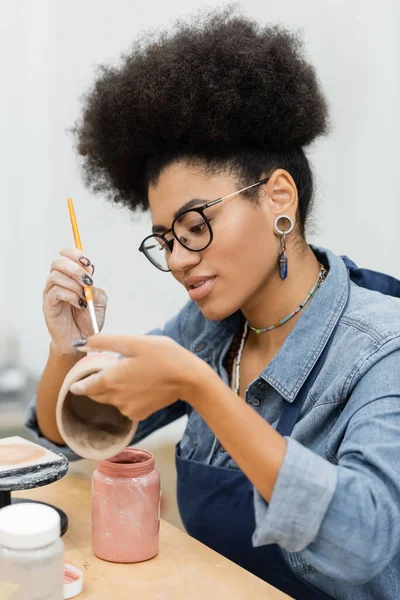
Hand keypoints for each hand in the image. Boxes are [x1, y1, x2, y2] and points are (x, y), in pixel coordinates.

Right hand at [43, 249, 106, 354]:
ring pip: (56, 276)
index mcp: (70, 275)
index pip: (66, 254)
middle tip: (87, 281)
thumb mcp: (99, 300)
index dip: (76, 254)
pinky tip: (79, 304)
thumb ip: (94, 287)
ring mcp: (51, 292)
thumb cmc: (88, 318)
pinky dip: (70, 295)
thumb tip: (88, 274)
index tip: (89, 265)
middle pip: (58, 261)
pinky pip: (55, 292)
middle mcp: (58, 281)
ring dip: (74, 284)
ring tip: (84, 297)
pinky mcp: (48, 304)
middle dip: (75, 268)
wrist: (82, 338)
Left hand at [69, 334, 212, 420]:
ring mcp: (127, 409)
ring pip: (110, 400)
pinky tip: (140, 386)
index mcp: (109, 379)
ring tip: (129, 375)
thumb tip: (80, 344)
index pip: (82, 386)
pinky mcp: (139, 414)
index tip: (79, 377)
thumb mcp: (133, 342)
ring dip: (112, 390)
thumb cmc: (162, 355)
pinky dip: (127, 397)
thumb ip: (104, 342)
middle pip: (94, 394)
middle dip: (96, 384)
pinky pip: (124, 406)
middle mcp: (114, 398)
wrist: (188, 378)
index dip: (79, 381)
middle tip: (109, 370)